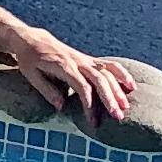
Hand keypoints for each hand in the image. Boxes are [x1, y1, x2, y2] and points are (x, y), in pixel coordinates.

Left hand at [7, 27, 134, 123]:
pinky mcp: (88, 59)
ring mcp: (84, 59)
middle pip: (98, 79)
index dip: (89, 104)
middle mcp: (77, 61)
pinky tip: (131, 85)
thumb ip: (47, 90)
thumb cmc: (29, 59)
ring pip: (106, 72)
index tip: (93, 122)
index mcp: (63, 66)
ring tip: (126, 106)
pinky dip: (121, 73)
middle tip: (118, 116)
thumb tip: (61, 106)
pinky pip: (108, 65)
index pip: (82, 86)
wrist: (33, 39)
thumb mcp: (31, 74)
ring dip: (118, 89)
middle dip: (109, 98)